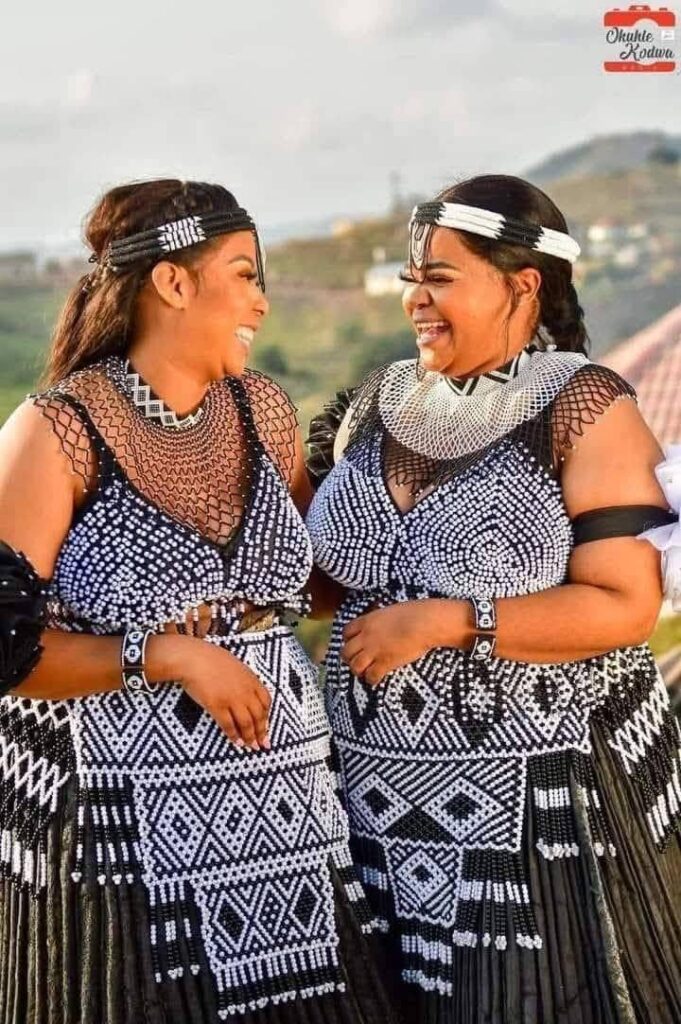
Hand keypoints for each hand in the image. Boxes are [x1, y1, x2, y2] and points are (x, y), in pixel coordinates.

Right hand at [158, 635, 271, 749]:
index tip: (266, 726)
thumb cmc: (210, 658)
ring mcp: (231, 699)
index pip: (266, 701)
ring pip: (246, 723)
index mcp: (251, 679)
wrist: (193, 658)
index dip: (267, 716)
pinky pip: (228, 725)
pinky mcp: (217, 705)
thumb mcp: (235, 665)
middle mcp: (245, 690)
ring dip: (250, 737)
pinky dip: (234, 736)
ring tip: (251, 747)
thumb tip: (247, 692)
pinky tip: (236, 742)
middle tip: (264, 744)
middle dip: (262, 732)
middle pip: (258, 715)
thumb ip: (244, 679)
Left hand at [341, 601, 443, 686]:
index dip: (348, 640)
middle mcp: (366, 636)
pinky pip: (371, 676)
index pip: (346, 632)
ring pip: (355, 666)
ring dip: (358, 670)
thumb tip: (382, 622)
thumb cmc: (413, 613)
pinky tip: (375, 678)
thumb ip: (380, 618)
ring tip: (364, 672)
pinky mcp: (385, 663)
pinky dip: (371, 679)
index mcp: (367, 621)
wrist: (425, 623)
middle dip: (349, 658)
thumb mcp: (390, 611)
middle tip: (356, 660)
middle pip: (346, 651)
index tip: (354, 644)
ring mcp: (374, 650)